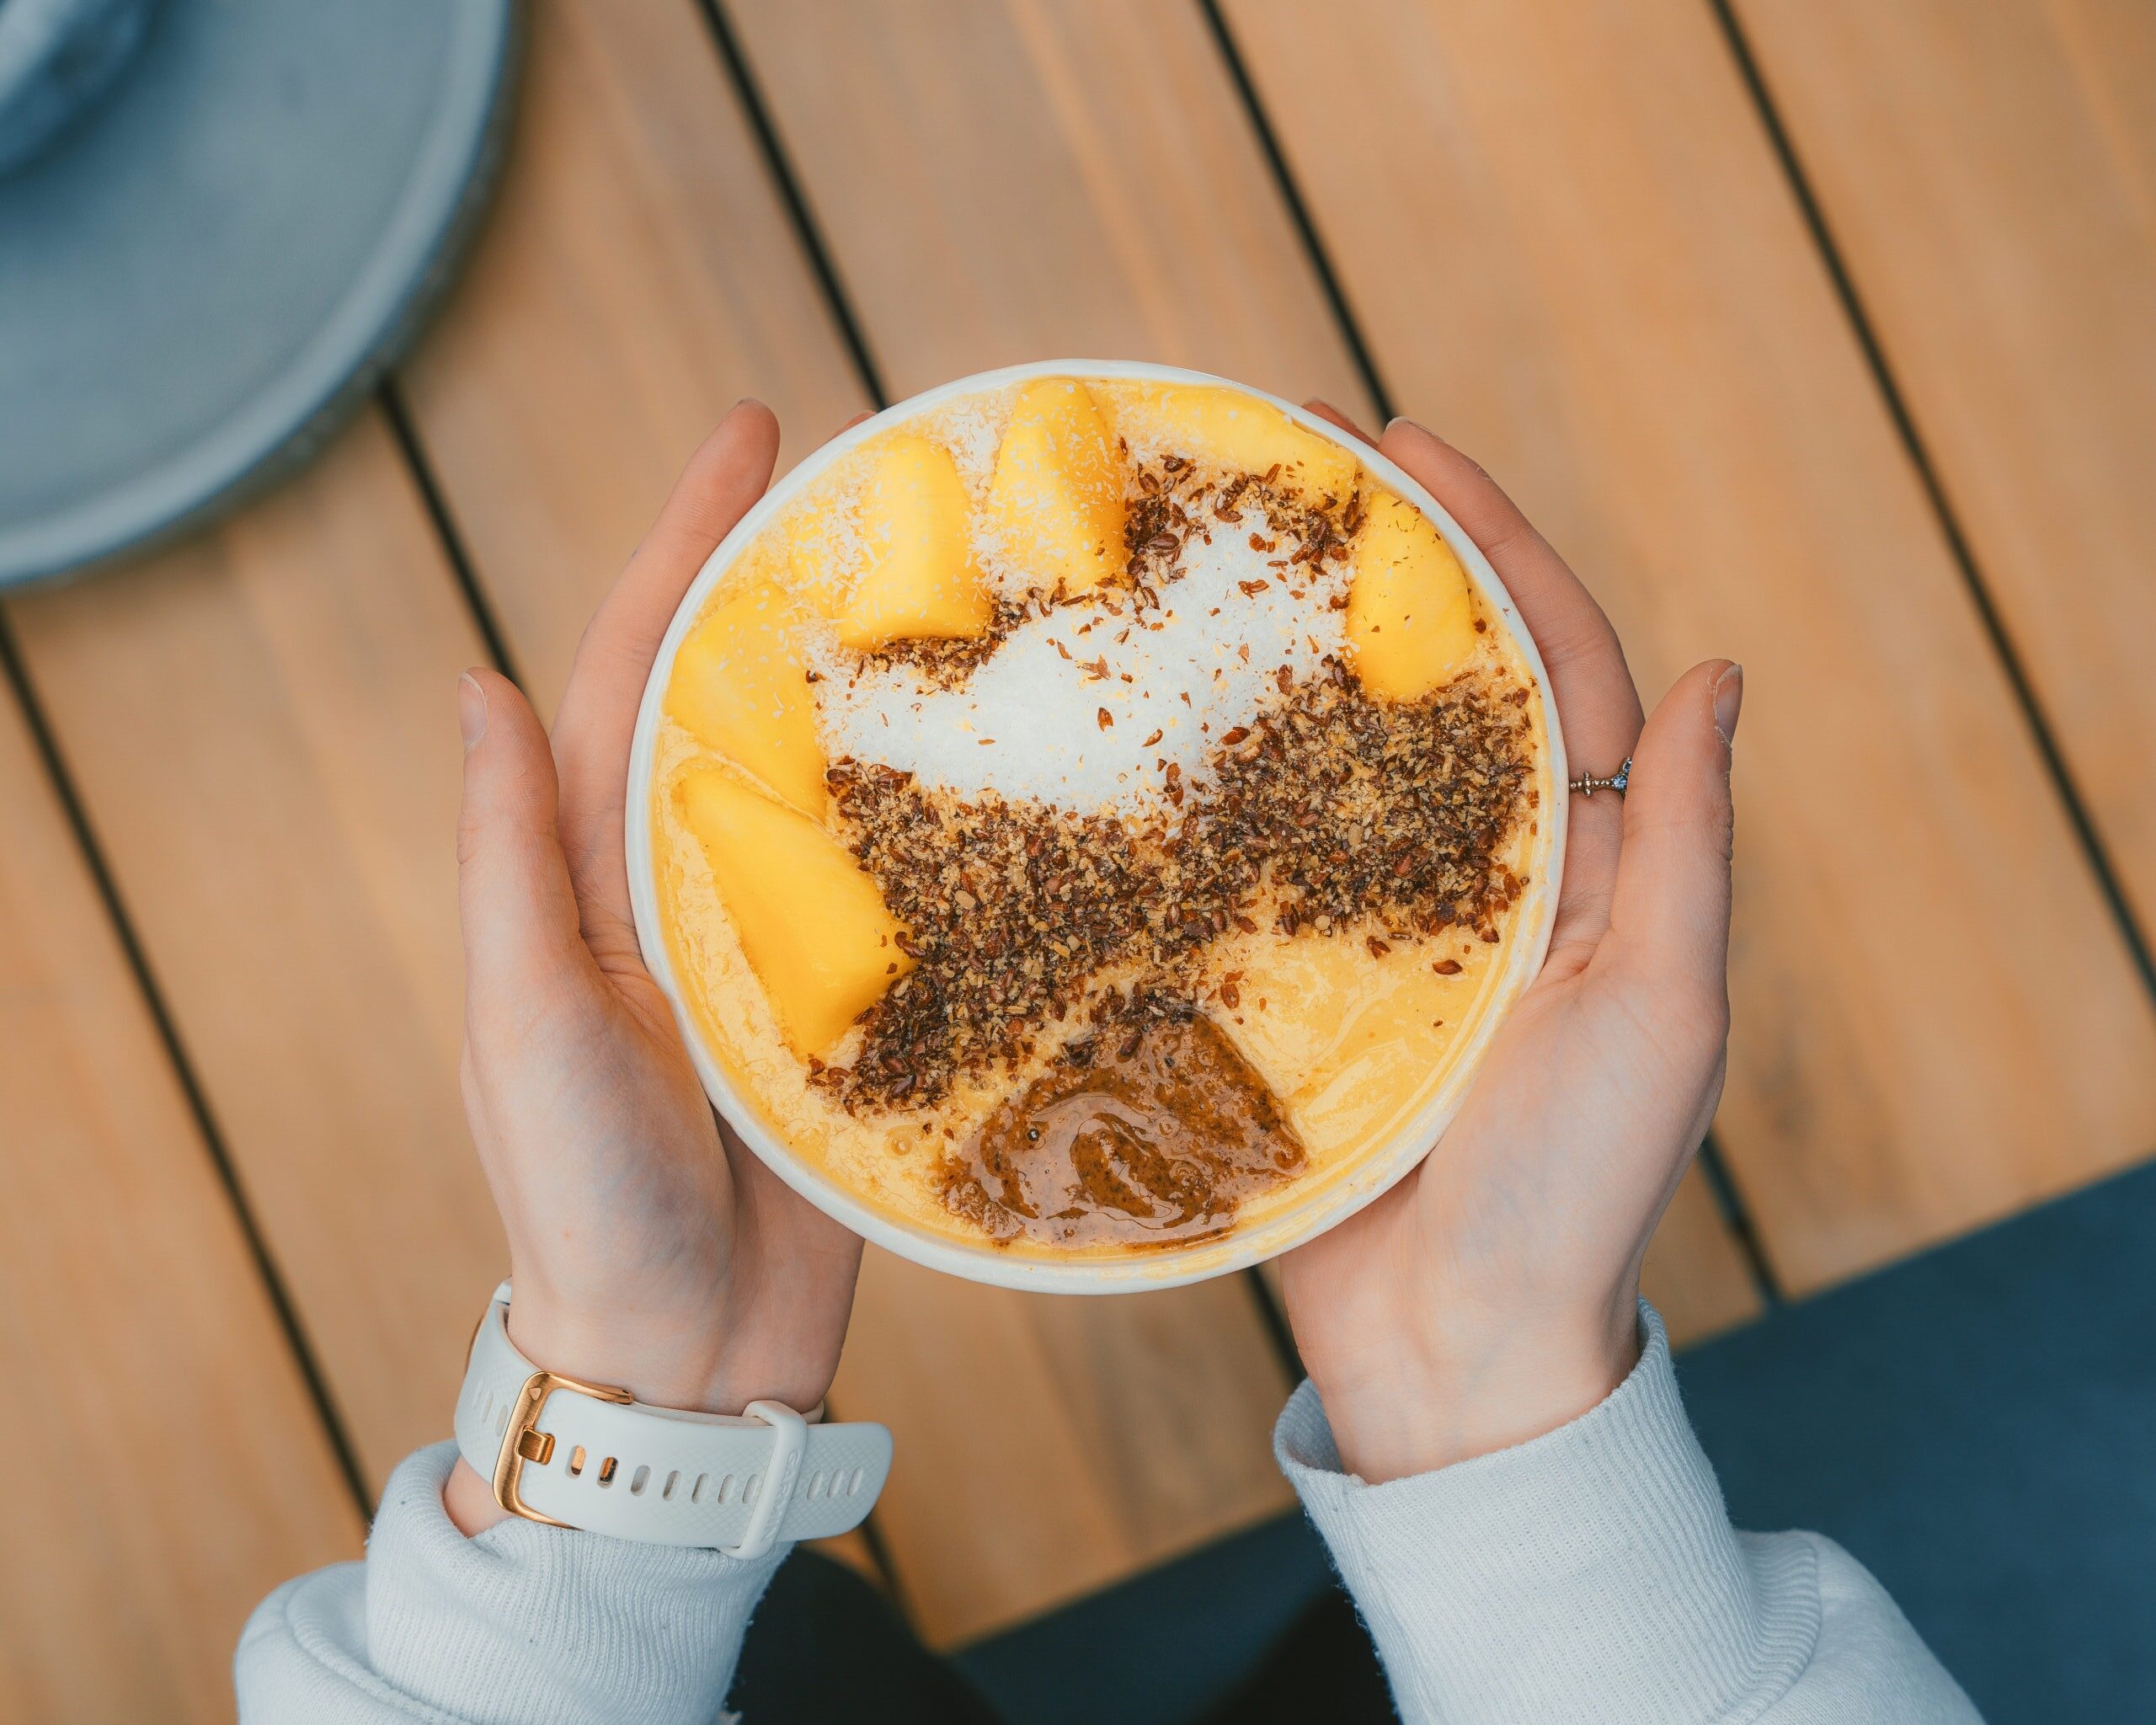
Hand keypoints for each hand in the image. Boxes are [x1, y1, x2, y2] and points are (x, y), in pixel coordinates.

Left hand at [444, 403, 862, 1532]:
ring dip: (881, 678)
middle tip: (891, 479)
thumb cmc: (580, 1196)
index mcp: (592, 869)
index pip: (635, 669)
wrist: (679, 1351)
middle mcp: (683, 883)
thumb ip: (511, 861)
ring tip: (968, 585)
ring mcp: (773, 938)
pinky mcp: (854, 1000)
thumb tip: (479, 682)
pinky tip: (1012, 760)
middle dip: (797, 581)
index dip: (684, 545)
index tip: (753, 433)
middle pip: (743, 696)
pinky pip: (902, 881)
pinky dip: (944, 810)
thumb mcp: (526, 1023)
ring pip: (832, 775)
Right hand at [1278, 409, 1742, 1482]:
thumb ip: (1683, 848)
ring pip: (1326, 755)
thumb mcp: (1664, 1010)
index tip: (1404, 440)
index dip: (1491, 541)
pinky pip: (1243, 863)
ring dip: (1277, 651)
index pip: (1550, 661)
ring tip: (1200, 554)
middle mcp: (1477, 874)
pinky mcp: (1284, 982)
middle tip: (1277, 460)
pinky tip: (1143, 725)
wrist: (1456, 1352)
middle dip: (1366, 563)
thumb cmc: (1579, 1192)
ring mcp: (1373, 924)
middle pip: (1427, 682)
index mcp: (1583, 863)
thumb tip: (1721, 676)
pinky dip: (1206, 785)